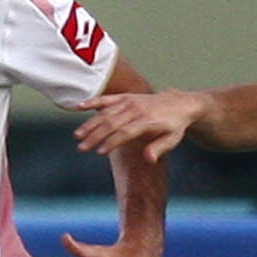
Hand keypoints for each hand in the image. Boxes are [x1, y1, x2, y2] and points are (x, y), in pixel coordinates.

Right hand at [72, 89, 201, 160]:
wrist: (179, 103)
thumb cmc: (174, 126)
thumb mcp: (172, 139)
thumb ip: (159, 148)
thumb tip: (149, 159)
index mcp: (148, 121)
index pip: (126, 132)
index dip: (112, 142)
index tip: (99, 151)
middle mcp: (137, 109)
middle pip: (112, 123)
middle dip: (95, 136)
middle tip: (82, 148)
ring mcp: (130, 101)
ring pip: (106, 112)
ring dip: (90, 124)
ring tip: (77, 135)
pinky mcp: (125, 97)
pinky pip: (106, 99)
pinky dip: (92, 102)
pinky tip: (78, 107)